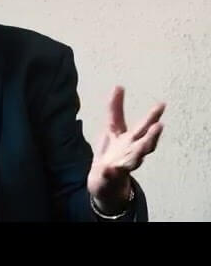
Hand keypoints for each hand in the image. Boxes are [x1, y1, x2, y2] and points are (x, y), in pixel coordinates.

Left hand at [87, 86, 164, 214]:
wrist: (104, 179)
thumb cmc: (112, 150)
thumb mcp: (112, 127)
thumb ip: (115, 108)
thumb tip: (119, 86)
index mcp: (131, 139)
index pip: (144, 126)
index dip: (153, 116)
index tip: (162, 104)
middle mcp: (132, 152)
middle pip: (145, 144)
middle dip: (152, 135)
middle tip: (159, 125)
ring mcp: (122, 165)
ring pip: (134, 160)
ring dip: (139, 154)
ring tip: (142, 148)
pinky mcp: (110, 176)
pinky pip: (110, 174)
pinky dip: (109, 172)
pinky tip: (107, 168)